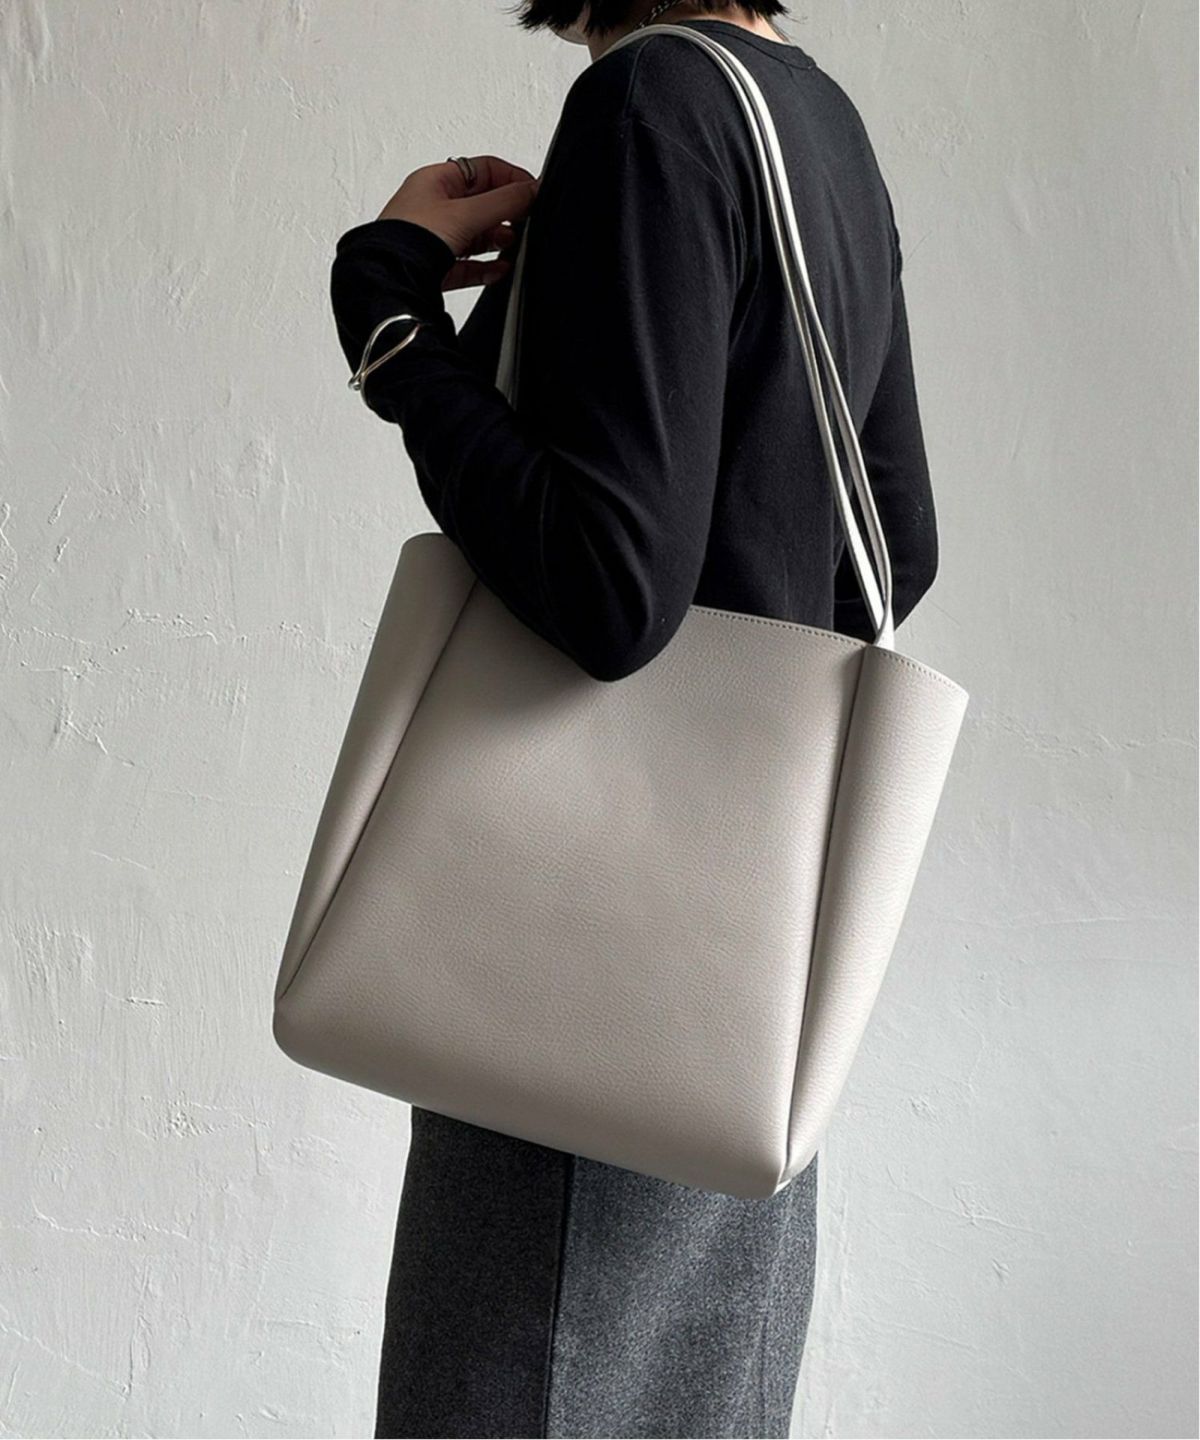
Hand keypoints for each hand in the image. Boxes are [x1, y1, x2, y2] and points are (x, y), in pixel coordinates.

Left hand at [377, 155, 539, 291]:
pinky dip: (487, 267)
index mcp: (436, 181)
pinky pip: (469, 265)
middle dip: (506, 214)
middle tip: (525, 221)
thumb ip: (505, 201)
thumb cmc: (410, 238)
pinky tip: (500, 269)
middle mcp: (434, 206)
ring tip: (513, 246)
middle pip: (482, 203)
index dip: (511, 178)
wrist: (391, 280)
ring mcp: (435, 238)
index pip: (483, 169)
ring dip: (497, 241)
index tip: (532, 192)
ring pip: (476, 235)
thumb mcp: (466, 213)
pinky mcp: (437, 268)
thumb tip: (532, 190)